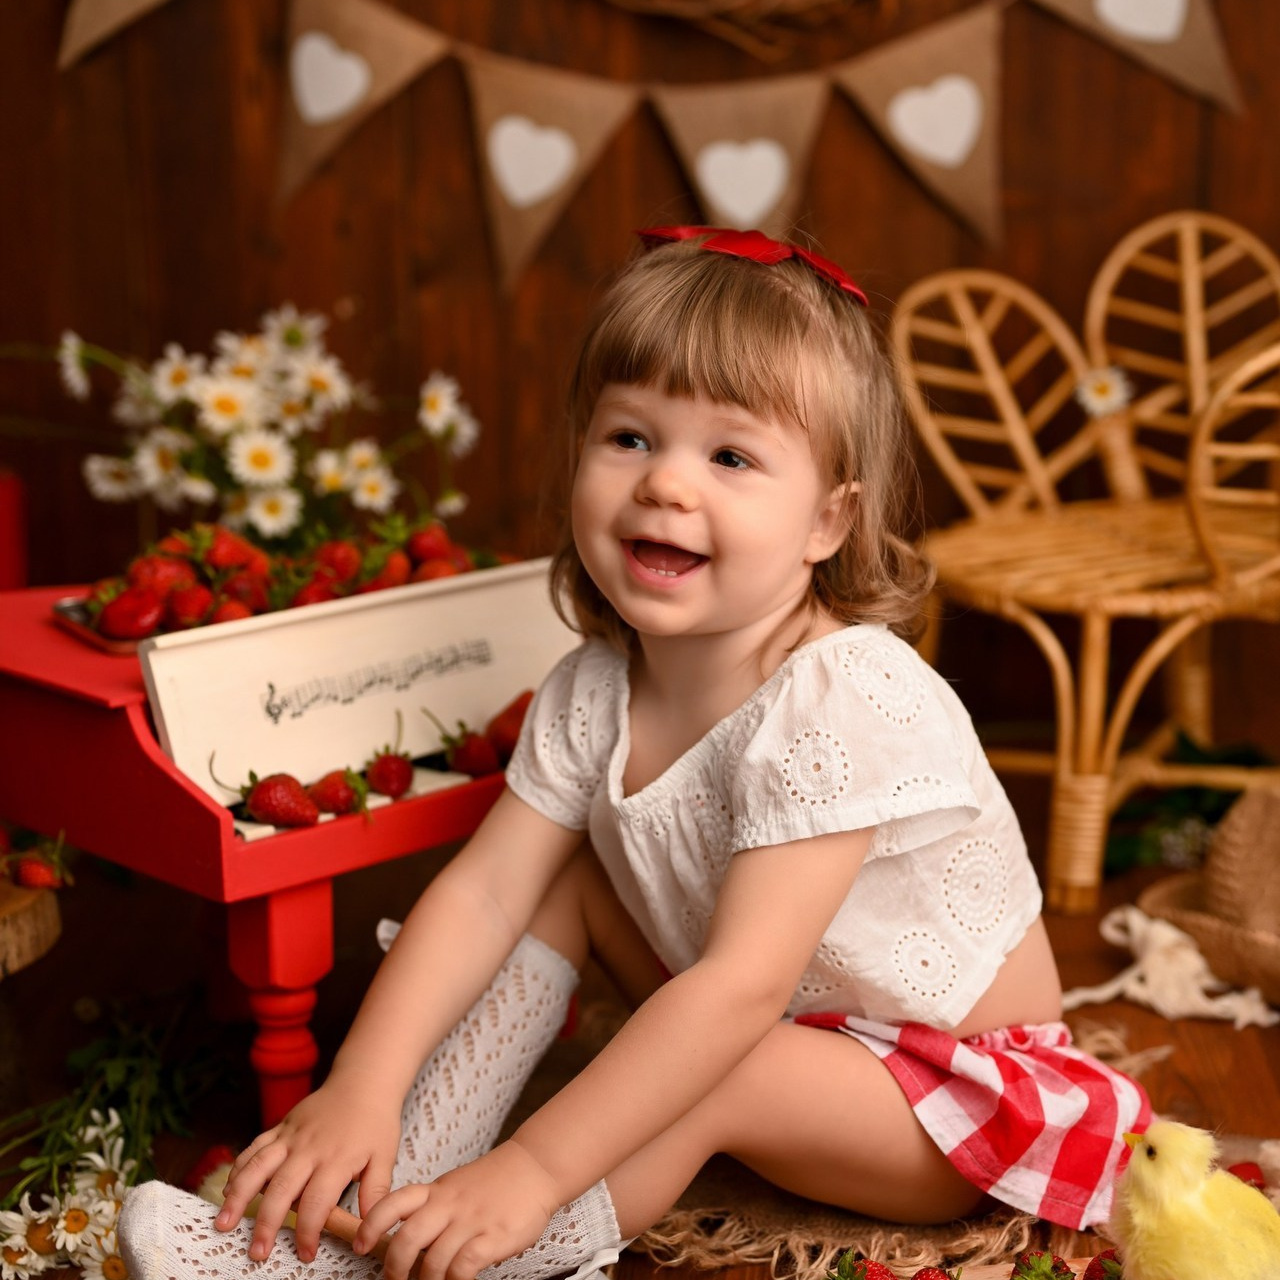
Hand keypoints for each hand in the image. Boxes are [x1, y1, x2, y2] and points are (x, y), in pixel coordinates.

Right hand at [215, 1081, 401, 1262]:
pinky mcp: (281, 1127)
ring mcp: (291, 1136)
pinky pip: (254, 1147)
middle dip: (266, 1224)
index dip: (309, 1231)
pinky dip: (239, 1168)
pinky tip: (227, 1190)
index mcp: (337, 1159)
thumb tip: (368, 1230)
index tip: (306, 1254)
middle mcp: (309, 1148)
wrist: (363, 1082)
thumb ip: (375, 1192)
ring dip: (239, 1195)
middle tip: (258, 1252)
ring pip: (258, 1166)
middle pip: (282, 1189)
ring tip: (224, 1223)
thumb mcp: (385, 1156)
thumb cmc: (375, 1122)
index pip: (317, 1202)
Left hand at [354, 1140, 560, 1279]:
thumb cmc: (496, 1181)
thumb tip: (409, 1245)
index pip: (393, 1203)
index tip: (359, 1245)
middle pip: (407, 1239)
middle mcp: (448, 1205)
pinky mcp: (492, 1237)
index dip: (371, 1225)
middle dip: (394, 1269)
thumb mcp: (457, 1187)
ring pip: (433, 1261)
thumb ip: (434, 1209)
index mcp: (436, 1191)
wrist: (536, 1167)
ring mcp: (470, 1221)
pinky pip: (463, 1267)